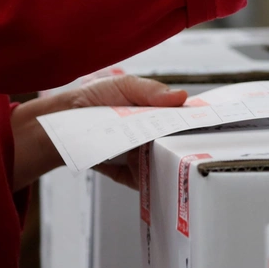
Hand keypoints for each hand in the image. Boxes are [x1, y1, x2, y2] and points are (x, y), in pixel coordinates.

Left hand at [11, 76, 186, 190]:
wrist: (62, 123)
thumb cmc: (94, 100)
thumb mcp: (124, 86)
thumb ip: (152, 91)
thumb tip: (182, 96)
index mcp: (161, 115)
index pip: (187, 121)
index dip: (199, 123)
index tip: (207, 123)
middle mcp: (158, 138)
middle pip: (180, 145)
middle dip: (183, 144)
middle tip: (181, 140)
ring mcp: (146, 159)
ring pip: (165, 164)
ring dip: (162, 160)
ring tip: (155, 152)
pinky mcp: (132, 176)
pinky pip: (145, 181)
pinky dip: (143, 176)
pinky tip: (134, 164)